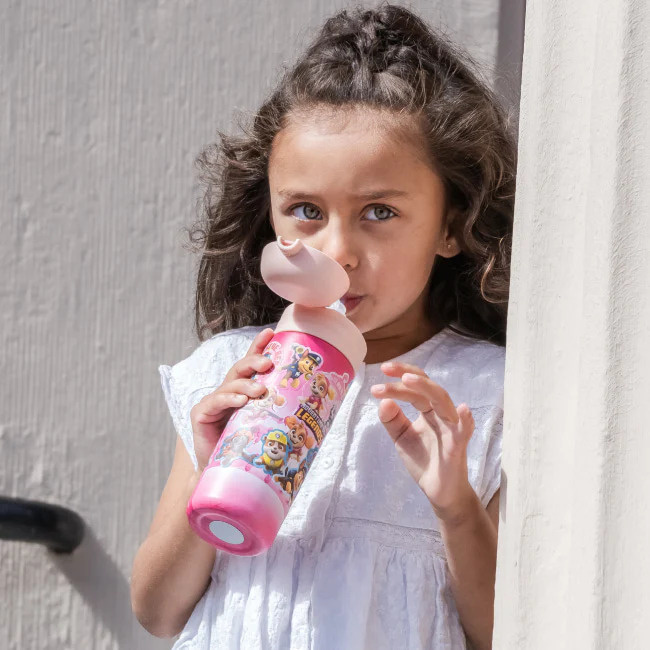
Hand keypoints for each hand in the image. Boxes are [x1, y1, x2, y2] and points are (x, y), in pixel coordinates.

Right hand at [189, 327, 274, 471]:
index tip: (272, 332)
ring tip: (260, 390)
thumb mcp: (266, 427)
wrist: (224, 475)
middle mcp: (228, 392)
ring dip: (246, 384)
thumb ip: (279, 415)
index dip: (259, 346)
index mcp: (244, 391)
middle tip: (269, 363)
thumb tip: (316, 410)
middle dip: (255, 360)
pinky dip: (229, 399)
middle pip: (240, 368)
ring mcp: (213, 402)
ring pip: (230, 383)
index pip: (252, 365)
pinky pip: (215, 402)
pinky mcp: (201, 414)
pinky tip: (240, 401)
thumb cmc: (248, 449)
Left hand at [370, 361, 476, 523]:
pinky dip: (466, 420)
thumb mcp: (401, 436)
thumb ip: (391, 419)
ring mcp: (451, 427)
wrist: (438, 491)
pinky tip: (463, 410)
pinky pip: (465, 430)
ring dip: (426, 388)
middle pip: (427, 387)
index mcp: (427, 410)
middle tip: (387, 369)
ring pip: (443, 400)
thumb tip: (383, 401)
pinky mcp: (458, 445)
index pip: (414, 388)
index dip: (398, 379)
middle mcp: (440, 413)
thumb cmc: (424, 460)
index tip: (381, 371)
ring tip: (407, 379)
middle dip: (408, 375)